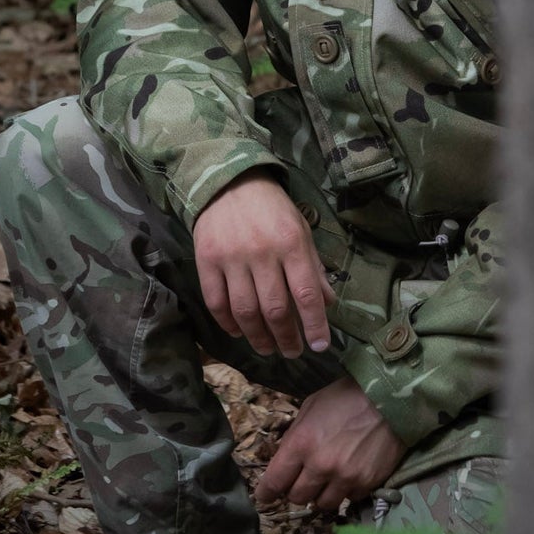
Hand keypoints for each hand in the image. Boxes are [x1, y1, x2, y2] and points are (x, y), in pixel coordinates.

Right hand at [192, 169, 333, 357]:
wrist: (227, 182)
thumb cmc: (271, 208)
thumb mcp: (301, 230)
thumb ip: (313, 267)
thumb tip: (328, 304)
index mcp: (290, 242)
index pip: (305, 293)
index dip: (314, 324)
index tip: (319, 346)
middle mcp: (261, 252)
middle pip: (275, 309)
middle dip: (286, 338)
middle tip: (292, 352)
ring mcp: (231, 257)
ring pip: (245, 311)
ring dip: (258, 337)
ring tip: (268, 348)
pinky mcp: (206, 260)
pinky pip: (216, 302)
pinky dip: (228, 323)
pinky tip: (239, 332)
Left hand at [255, 376, 406, 511]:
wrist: (389, 400)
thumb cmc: (345, 398)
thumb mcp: (311, 407)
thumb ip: (295, 436)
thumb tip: (286, 459)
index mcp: (301, 444)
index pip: (275, 481)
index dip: (266, 492)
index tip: (264, 496)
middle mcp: (320, 466)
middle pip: (297, 497)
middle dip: (296, 490)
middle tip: (302, 480)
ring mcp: (345, 478)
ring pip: (322, 505)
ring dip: (320, 495)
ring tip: (326, 481)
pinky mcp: (366, 485)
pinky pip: (348, 500)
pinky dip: (345, 492)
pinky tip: (349, 476)